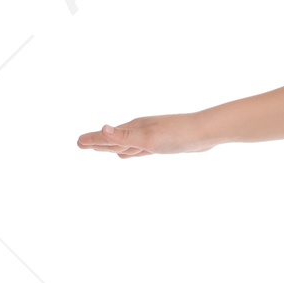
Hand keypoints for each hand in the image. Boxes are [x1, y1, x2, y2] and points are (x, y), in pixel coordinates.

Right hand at [75, 114, 214, 156]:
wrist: (206, 132)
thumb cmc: (177, 135)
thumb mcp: (147, 138)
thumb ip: (124, 136)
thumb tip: (101, 129)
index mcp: (133, 129)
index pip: (107, 136)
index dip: (92, 141)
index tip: (77, 143)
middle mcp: (140, 130)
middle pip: (113, 138)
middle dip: (97, 142)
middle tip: (81, 144)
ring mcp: (151, 136)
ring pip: (126, 143)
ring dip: (113, 146)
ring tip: (102, 149)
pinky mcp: (163, 143)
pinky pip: (141, 149)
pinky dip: (132, 151)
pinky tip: (131, 153)